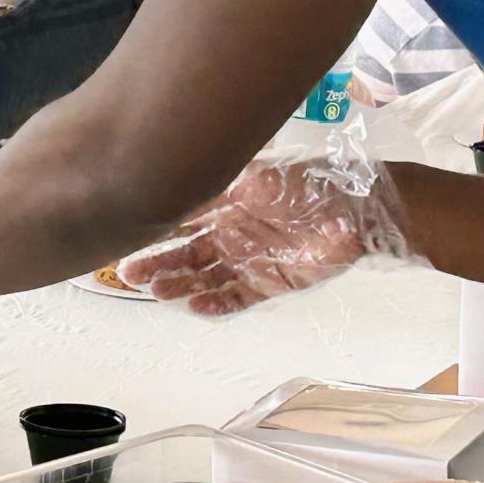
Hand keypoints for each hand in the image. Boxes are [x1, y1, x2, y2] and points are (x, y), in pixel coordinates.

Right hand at [119, 158, 412, 316]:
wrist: (357, 209)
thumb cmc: (305, 184)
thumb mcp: (255, 176)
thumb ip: (216, 185)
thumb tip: (173, 186)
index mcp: (224, 206)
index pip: (180, 222)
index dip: (153, 230)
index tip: (126, 236)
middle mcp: (230, 235)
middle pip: (184, 255)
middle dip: (156, 264)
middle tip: (127, 274)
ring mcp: (247, 261)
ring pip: (203, 279)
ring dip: (179, 285)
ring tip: (157, 291)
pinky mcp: (269, 284)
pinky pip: (235, 299)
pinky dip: (216, 304)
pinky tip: (196, 307)